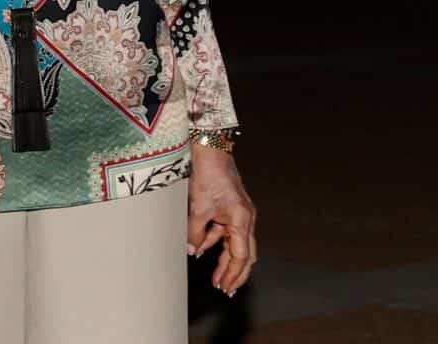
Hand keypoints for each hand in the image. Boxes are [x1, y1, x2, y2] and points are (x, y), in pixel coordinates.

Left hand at [188, 146, 257, 295]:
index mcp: (242, 219)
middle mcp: (245, 218)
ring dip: (225, 259)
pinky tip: (203, 249)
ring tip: (216, 276)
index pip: (241, 256)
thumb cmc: (208, 173)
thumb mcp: (197, 207)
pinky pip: (225, 230)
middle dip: (235, 273)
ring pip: (235, 243)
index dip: (233, 274)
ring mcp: (239, 212)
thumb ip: (195, 232)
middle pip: (244, 254)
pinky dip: (216, 241)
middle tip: (226, 289)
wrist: (209, 148)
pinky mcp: (230, 207)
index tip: (225, 287)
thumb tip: (192, 250)